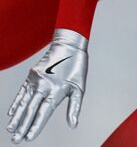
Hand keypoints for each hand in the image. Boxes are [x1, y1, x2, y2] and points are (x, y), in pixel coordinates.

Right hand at [6, 29, 88, 143]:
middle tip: (16, 140)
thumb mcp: (79, 88)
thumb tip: (73, 125)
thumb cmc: (77, 68)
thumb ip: (74, 108)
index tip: (29, 138)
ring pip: (24, 102)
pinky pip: (22, 91)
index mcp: (57, 91)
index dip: (36, 126)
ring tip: (11, 129)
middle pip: (31, 110)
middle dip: (23, 126)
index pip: (44, 113)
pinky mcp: (31, 75)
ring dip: (17, 117)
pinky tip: (12, 113)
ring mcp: (36, 80)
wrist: (69, 45)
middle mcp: (44, 86)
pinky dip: (16, 103)